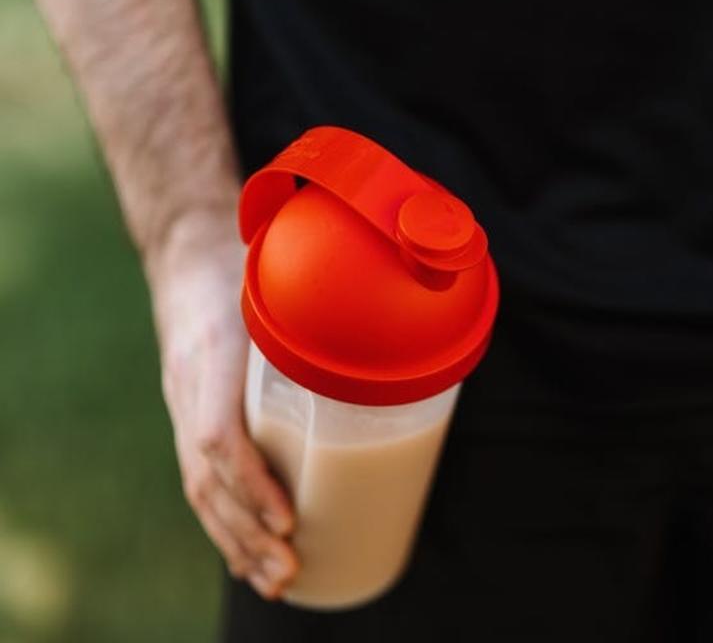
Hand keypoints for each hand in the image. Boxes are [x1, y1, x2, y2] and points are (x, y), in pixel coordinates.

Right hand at [145, 208, 298, 598]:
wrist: (185, 251)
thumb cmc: (250, 264)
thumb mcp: (283, 280)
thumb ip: (331, 309)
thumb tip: (408, 345)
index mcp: (215, 352)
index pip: (217, 433)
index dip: (251, 483)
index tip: (289, 517)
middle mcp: (190, 386)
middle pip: (206, 479)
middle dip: (249, 532)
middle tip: (292, 568)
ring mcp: (183, 404)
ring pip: (200, 490)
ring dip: (237, 543)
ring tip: (276, 582)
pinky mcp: (188, 416)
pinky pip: (199, 482)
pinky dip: (225, 525)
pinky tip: (247, 558)